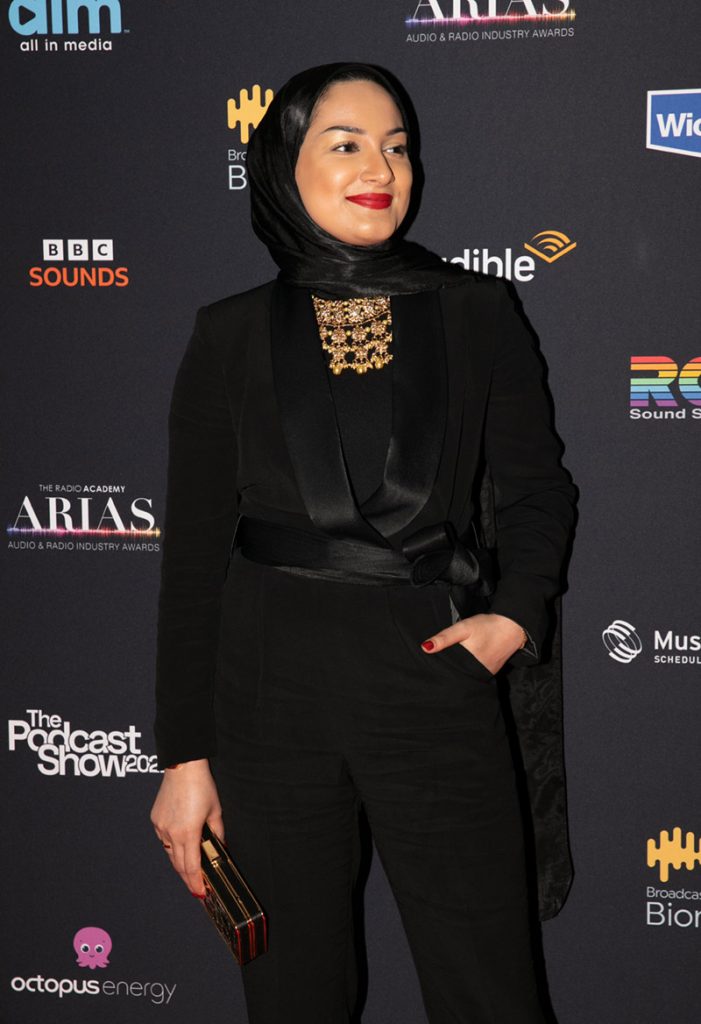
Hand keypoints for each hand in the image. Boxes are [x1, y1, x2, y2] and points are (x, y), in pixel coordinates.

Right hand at [150, 758, 223, 896]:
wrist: (183, 767)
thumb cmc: (201, 786)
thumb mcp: (216, 811)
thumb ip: (217, 832)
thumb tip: (220, 848)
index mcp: (188, 833)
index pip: (192, 867)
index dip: (196, 883)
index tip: (201, 893)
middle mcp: (172, 833)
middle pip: (179, 865)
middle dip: (188, 878)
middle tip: (197, 887)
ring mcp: (161, 827)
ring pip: (170, 854)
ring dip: (180, 864)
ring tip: (190, 870)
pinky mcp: (156, 820)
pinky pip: (164, 840)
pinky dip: (172, 847)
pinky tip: (181, 847)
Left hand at [420, 612, 524, 675]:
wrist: (512, 627)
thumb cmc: (486, 626)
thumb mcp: (463, 628)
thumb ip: (445, 638)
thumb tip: (425, 648)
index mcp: (467, 663)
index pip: (447, 672)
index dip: (437, 670)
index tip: (428, 668)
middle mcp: (477, 673)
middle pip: (456, 675)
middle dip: (446, 673)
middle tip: (436, 667)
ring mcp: (485, 675)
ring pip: (466, 677)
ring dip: (458, 673)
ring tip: (448, 667)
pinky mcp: (491, 673)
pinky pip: (475, 675)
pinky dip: (469, 671)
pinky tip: (463, 665)